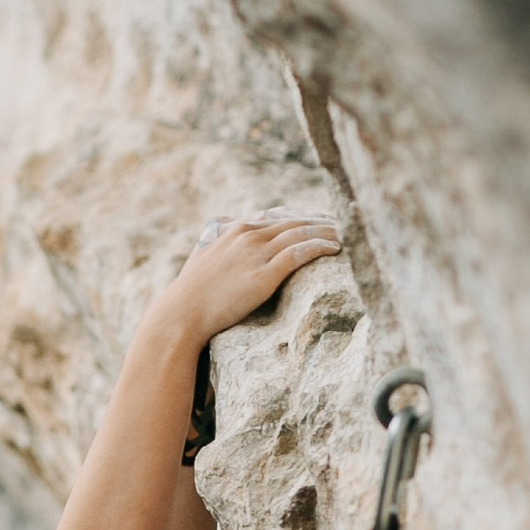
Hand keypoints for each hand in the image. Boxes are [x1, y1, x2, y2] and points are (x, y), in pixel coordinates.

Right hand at [159, 215, 339, 348]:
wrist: (182, 313)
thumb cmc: (191, 291)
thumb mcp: (201, 254)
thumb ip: (215, 238)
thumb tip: (220, 228)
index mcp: (235, 229)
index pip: (276, 216)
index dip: (300, 216)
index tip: (318, 219)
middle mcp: (247, 235)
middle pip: (294, 221)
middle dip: (320, 221)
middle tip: (342, 223)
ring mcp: (256, 253)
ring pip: (300, 233)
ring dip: (326, 231)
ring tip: (347, 234)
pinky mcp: (264, 275)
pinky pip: (299, 253)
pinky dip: (320, 247)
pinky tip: (335, 248)